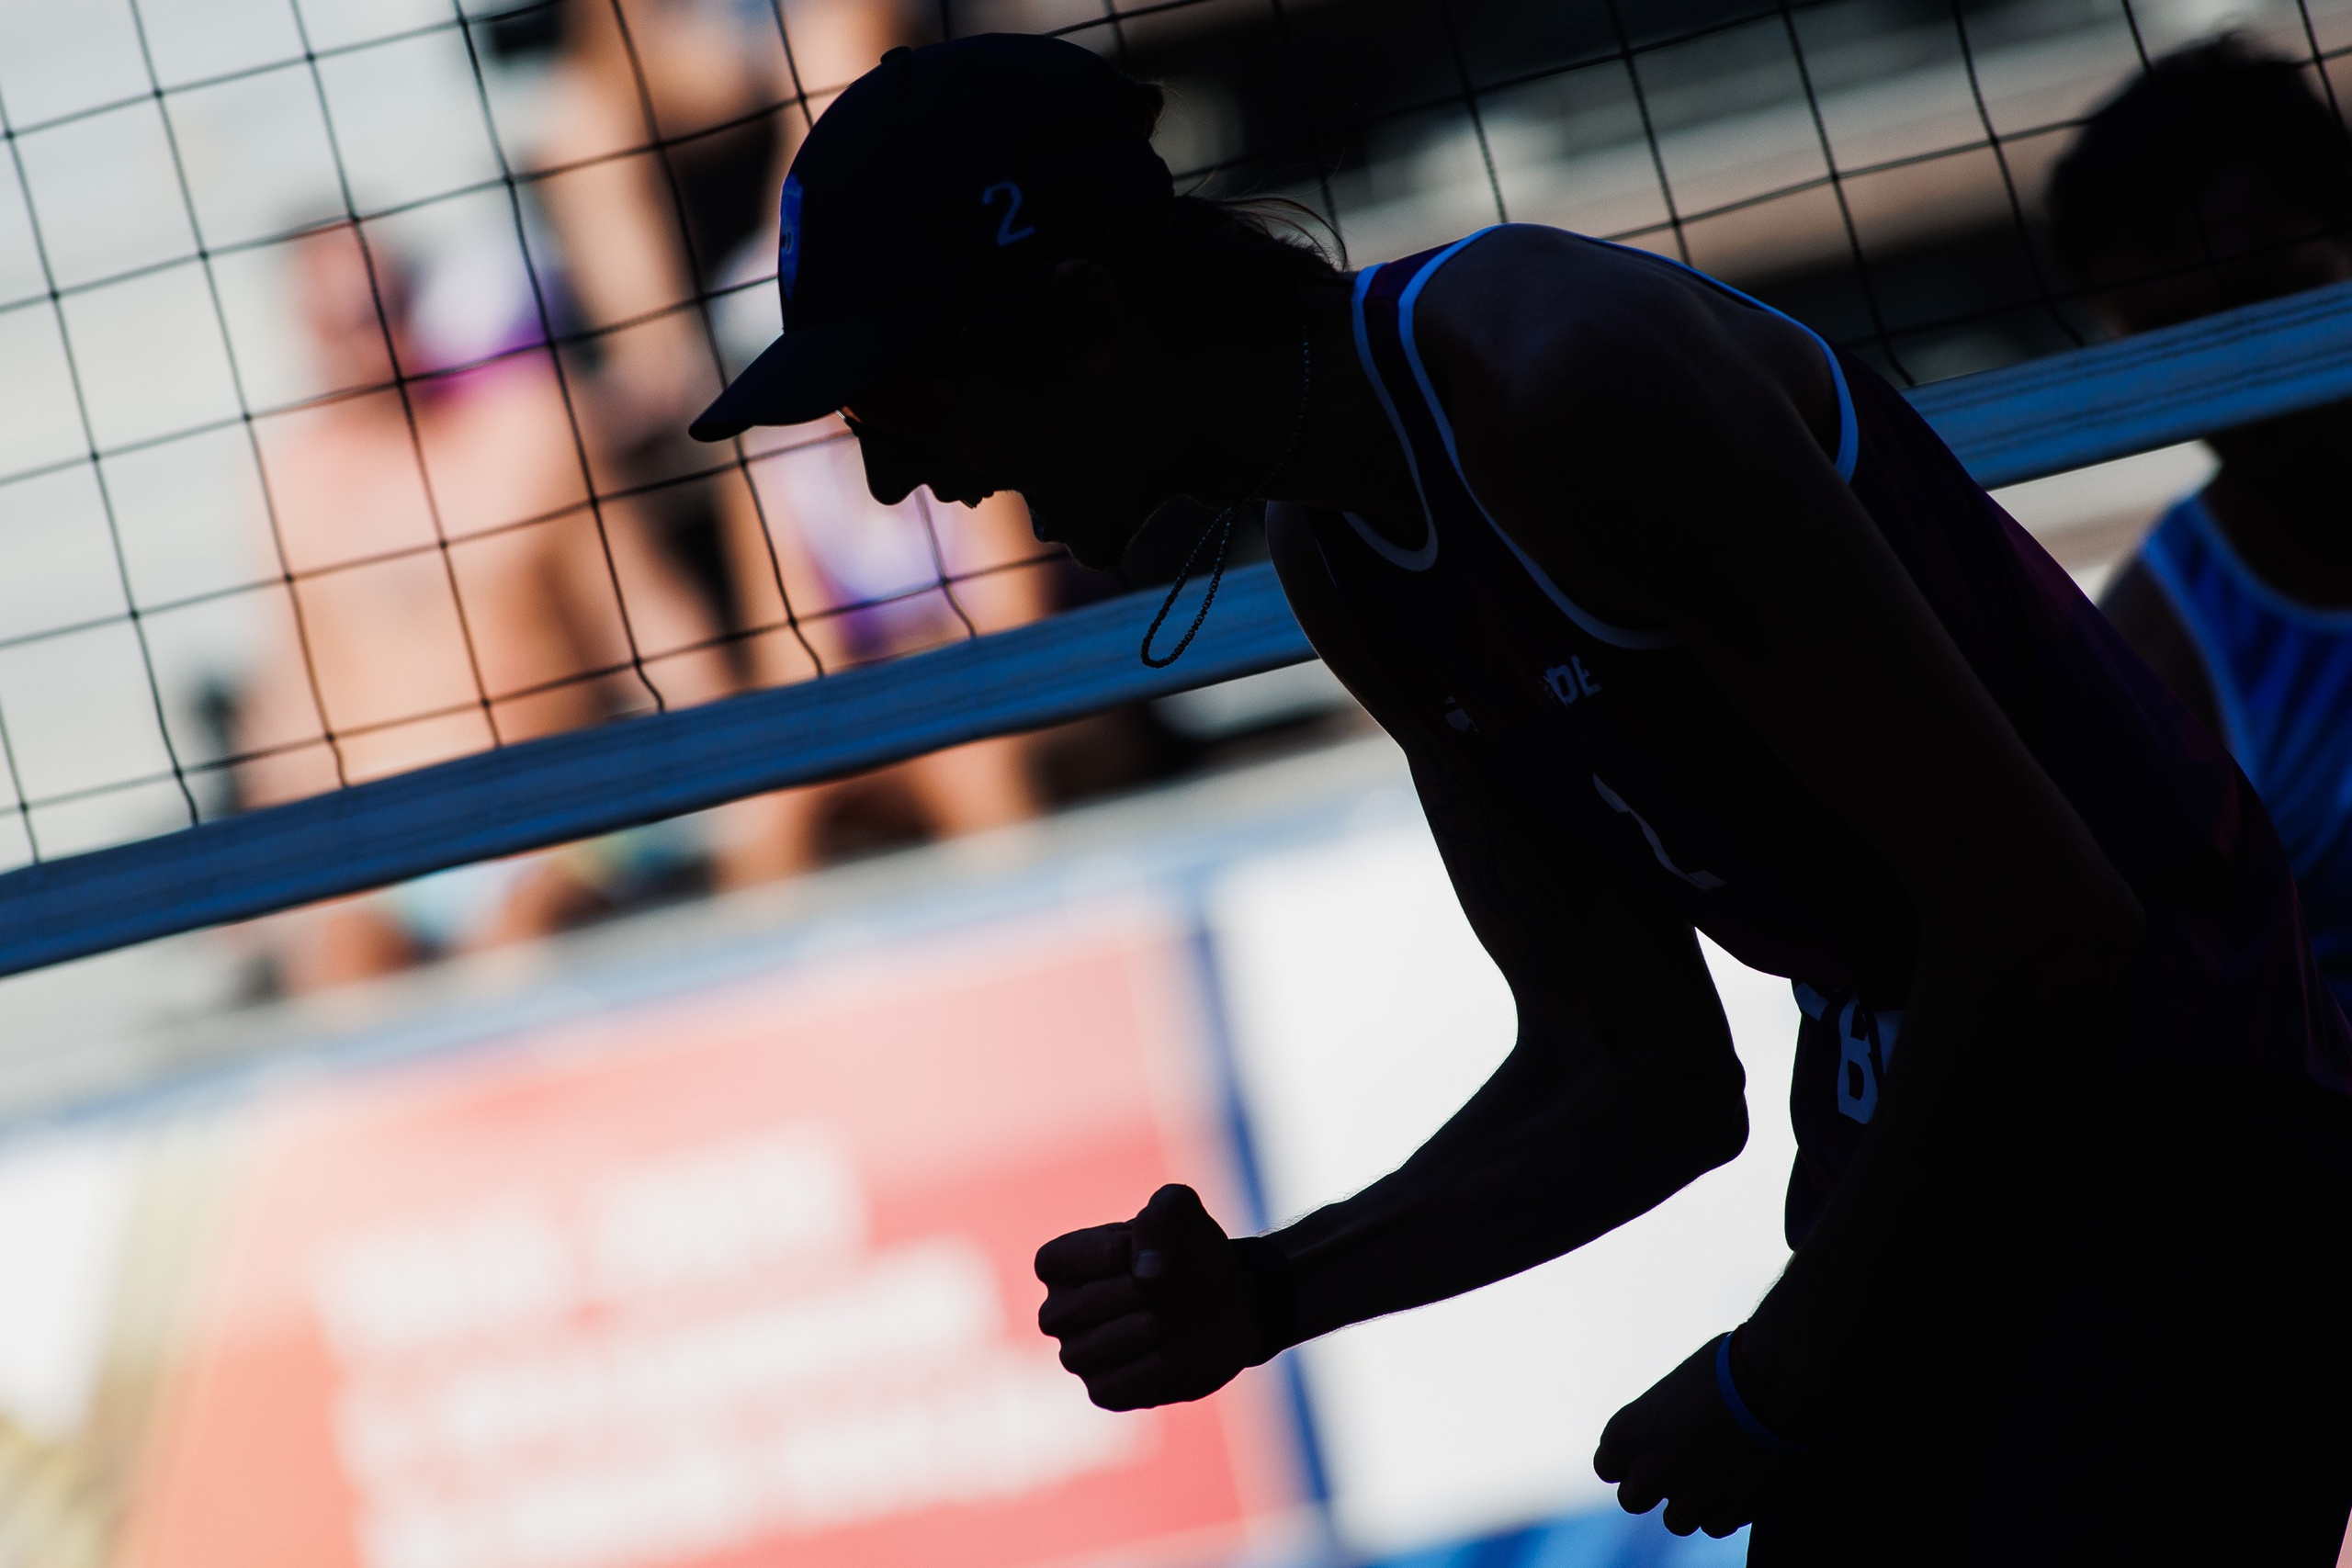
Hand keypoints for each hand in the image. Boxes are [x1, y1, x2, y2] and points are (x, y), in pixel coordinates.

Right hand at [1034, 1184, 1257, 1409]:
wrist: (1230, 1305)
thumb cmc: (1192, 1254)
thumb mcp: (1182, 1212)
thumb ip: (1159, 1218)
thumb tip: (1145, 1273)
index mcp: (1064, 1264)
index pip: (1052, 1262)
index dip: (1097, 1256)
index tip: (1134, 1250)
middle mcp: (1061, 1312)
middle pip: (1067, 1310)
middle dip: (1127, 1294)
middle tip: (1162, 1286)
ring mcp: (1079, 1354)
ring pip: (1083, 1353)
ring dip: (1139, 1331)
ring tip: (1169, 1317)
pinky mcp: (1104, 1392)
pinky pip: (1111, 1388)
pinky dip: (1149, 1368)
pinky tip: (1172, 1349)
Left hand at [1594, 1333, 1793, 1537]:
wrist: (1776, 1382)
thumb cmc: (1726, 1368)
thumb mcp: (1675, 1388)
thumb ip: (1660, 1422)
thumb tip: (1666, 1435)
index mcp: (1625, 1434)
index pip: (1607, 1466)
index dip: (1629, 1460)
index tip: (1648, 1453)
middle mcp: (1648, 1473)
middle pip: (1633, 1499)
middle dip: (1654, 1485)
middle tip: (1680, 1468)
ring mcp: (1686, 1499)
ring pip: (1676, 1520)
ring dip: (1691, 1502)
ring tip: (1716, 1472)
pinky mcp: (1726, 1514)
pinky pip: (1715, 1525)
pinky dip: (1725, 1509)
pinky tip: (1740, 1480)